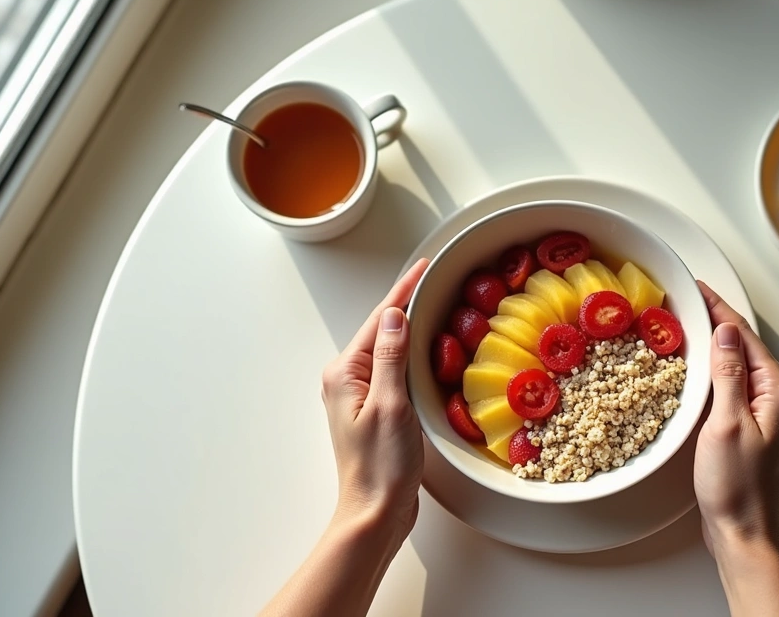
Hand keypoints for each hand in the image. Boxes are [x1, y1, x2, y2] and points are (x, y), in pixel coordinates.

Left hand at [263, 260, 430, 616]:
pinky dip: (411, 353)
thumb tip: (395, 315)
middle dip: (406, 303)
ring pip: (388, 349)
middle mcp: (347, 380)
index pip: (380, 320)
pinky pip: (394, 369)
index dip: (403, 291)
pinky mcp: (375, 409)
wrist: (376, 511)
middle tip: (433, 278)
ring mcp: (360, 395)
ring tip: (433, 304)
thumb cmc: (381, 466)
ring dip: (410, 327)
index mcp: (345, 373)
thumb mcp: (390, 406)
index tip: (423, 267)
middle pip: (382, 330)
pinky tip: (427, 349)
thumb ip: (391, 358)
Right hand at [694, 281, 778, 615]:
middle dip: (716, 321)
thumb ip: (727, 375)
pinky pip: (735, 385)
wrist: (744, 530)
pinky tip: (697, 368)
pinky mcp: (755, 424)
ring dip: (714, 345)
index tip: (698, 288)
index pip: (744, 335)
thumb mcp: (726, 424)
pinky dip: (715, 370)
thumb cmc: (738, 488)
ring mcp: (770, 411)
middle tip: (687, 300)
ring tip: (688, 325)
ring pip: (739, 364)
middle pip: (744, 345)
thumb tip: (724, 334)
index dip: (718, 308)